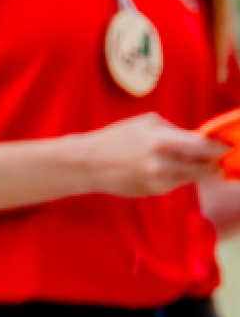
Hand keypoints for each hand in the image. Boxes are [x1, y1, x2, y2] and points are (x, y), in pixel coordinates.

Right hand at [78, 113, 228, 197]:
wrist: (90, 163)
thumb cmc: (117, 137)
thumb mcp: (145, 123)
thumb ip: (175, 131)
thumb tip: (199, 139)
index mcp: (161, 142)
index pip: (204, 148)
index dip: (220, 148)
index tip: (229, 146)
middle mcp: (164, 165)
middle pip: (206, 168)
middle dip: (213, 161)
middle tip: (215, 155)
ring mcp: (161, 182)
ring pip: (194, 177)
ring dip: (197, 169)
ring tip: (188, 158)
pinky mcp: (157, 192)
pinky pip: (178, 183)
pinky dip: (179, 175)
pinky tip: (164, 167)